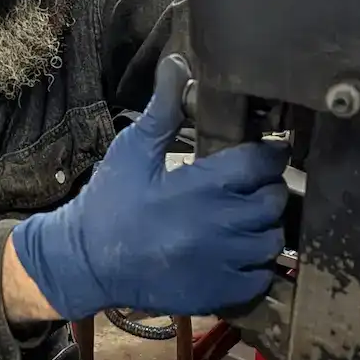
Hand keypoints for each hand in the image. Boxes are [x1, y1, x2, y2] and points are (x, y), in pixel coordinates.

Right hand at [10, 57, 287, 323]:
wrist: (86, 263)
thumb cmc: (109, 204)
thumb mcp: (132, 152)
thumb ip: (162, 110)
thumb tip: (178, 65)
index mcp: (200, 187)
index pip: (262, 163)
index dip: (268, 154)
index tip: (263, 153)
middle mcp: (218, 226)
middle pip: (274, 201)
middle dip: (267, 189)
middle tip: (251, 186)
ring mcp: (220, 264)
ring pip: (272, 241)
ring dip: (265, 228)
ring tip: (246, 220)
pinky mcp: (217, 294)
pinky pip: (260, 278)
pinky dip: (256, 265)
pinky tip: (238, 253)